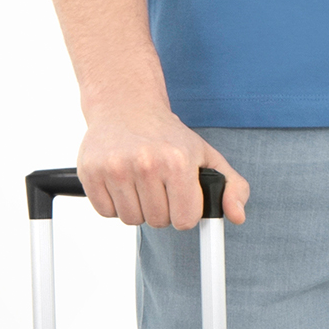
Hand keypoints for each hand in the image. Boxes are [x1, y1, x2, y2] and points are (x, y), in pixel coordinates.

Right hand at [77, 103, 249, 229]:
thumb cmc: (168, 136)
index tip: (181, 198)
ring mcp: (115, 168)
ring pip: (131, 220)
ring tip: (140, 183)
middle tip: (159, 186)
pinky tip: (122, 183)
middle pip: (157, 222)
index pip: (184, 220)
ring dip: (138, 208)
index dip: (184, 212)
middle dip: (161, 209)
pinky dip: (114, 204)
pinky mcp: (91, 172)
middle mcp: (146, 164)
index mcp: (177, 161)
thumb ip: (233, 186)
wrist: (126, 106)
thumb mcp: (207, 155)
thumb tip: (237, 216)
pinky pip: (106, 212)